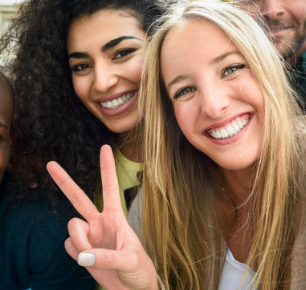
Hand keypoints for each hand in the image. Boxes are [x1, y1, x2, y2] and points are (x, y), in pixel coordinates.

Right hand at [46, 144, 157, 289]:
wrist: (132, 289)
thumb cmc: (139, 270)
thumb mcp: (130, 261)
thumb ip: (108, 258)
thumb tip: (82, 256)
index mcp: (115, 217)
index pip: (110, 187)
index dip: (107, 167)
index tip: (104, 146)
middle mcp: (99, 222)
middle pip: (78, 198)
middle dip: (64, 181)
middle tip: (50, 164)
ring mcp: (89, 235)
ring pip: (71, 228)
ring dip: (80, 242)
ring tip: (94, 255)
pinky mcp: (80, 250)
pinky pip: (68, 246)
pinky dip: (76, 254)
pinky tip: (88, 259)